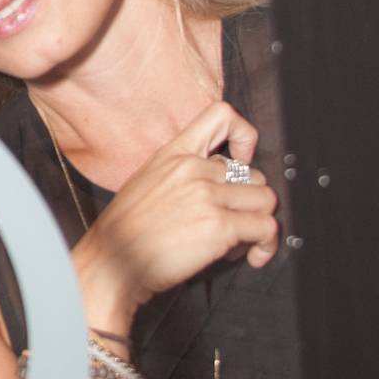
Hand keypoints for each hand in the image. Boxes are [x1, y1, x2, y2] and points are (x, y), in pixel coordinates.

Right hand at [75, 100, 278, 329]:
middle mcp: (193, 169)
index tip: (244, 162)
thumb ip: (182, 174)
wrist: (112, 263)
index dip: (244, 137)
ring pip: (266, 199)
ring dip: (260, 222)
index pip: (222, 116)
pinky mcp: (219, 226)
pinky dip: (266, 245)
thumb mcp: (147, 182)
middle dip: (251, 201)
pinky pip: (265, 228)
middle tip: (238, 222)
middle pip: (255, 175)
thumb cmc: (124, 233)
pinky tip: (254, 255)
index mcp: (174, 154)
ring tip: (246, 240)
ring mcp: (207, 196)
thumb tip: (218, 187)